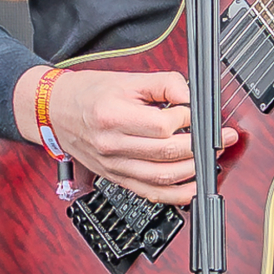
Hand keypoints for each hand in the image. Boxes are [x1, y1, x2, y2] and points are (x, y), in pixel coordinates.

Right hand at [19, 66, 238, 205]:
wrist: (55, 111)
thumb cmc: (88, 92)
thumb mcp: (127, 78)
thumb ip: (163, 83)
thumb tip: (190, 96)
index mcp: (113, 116)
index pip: (162, 126)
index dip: (187, 119)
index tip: (196, 111)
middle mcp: (112, 146)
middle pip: (166, 153)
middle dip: (200, 146)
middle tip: (219, 136)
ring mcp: (114, 167)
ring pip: (162, 179)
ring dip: (194, 171)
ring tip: (211, 158)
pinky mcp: (116, 178)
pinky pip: (150, 194)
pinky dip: (176, 195)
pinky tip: (193, 187)